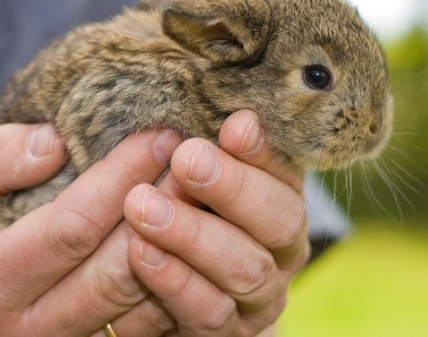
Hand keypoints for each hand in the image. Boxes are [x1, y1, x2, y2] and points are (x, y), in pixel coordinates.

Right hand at [0, 123, 181, 335]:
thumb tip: (55, 143)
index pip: (73, 227)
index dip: (121, 178)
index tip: (158, 134)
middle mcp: (29, 328)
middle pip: (118, 271)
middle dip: (165, 208)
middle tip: (196, 157)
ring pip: (142, 302)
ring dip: (181, 241)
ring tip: (201, 188)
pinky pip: (151, 322)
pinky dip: (180, 276)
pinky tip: (194, 229)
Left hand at [109, 110, 310, 335]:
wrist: (187, 291)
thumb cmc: (191, 209)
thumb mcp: (200, 176)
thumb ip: (211, 150)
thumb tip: (232, 112)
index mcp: (283, 200)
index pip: (286, 172)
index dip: (263, 151)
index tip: (234, 125)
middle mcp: (283, 249)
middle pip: (279, 220)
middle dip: (232, 188)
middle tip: (186, 159)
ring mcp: (261, 296)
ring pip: (244, 269)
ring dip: (193, 236)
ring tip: (143, 206)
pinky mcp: (230, 334)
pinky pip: (208, 313)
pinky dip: (175, 283)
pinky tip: (140, 254)